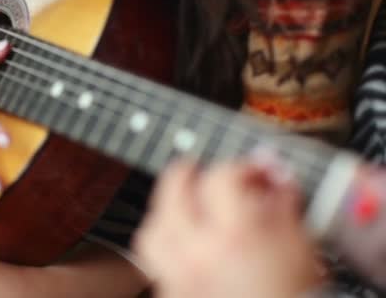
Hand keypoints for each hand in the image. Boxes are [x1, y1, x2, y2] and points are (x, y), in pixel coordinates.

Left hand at [133, 158, 320, 297]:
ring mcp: (179, 277)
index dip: (243, 167)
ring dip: (166, 212)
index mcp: (234, 237)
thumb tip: (276, 178)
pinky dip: (169, 248)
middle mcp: (197, 255)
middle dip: (185, 173)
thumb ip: (283, 204)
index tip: (255, 172)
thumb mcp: (299, 247)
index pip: (222, 178)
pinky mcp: (174, 295)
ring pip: (153, 231)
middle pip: (172, 194)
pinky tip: (187, 247)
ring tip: (184, 208)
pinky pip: (156, 264)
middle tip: (196, 169)